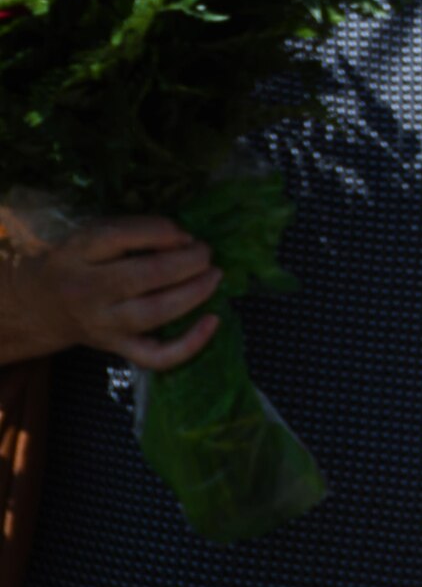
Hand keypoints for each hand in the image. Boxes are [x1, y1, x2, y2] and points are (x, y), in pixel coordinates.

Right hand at [6, 217, 219, 369]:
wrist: (40, 305)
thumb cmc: (79, 261)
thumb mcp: (94, 234)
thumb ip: (134, 230)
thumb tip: (184, 240)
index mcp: (78, 253)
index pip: (118, 237)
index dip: (162, 232)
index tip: (185, 233)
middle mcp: (87, 291)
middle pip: (143, 277)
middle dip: (187, 262)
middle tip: (207, 253)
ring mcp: (103, 325)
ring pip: (153, 314)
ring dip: (193, 293)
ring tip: (215, 275)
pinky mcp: (117, 348)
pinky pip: (155, 355)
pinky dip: (189, 344)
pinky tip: (213, 320)